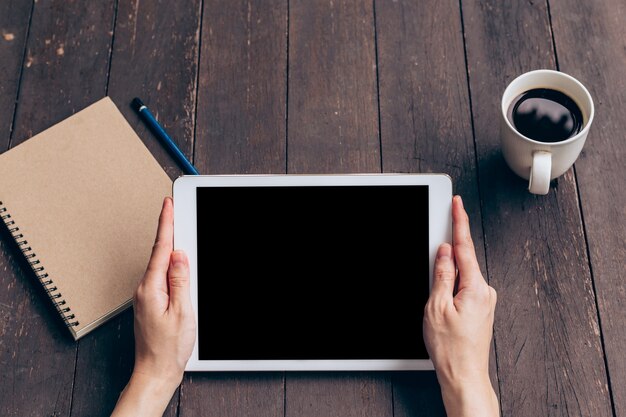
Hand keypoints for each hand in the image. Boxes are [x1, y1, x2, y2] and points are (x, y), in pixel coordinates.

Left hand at [111, 197, 195, 416]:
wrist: (155, 371)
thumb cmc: (169, 348)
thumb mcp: (182, 311)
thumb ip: (180, 280)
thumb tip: (179, 254)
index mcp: (151, 288)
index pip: (161, 249)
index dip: (166, 224)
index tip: (168, 204)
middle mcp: (144, 289)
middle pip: (159, 253)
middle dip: (169, 230)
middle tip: (176, 210)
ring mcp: (146, 296)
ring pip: (160, 265)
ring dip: (170, 248)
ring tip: (181, 232)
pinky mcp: (150, 302)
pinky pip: (161, 277)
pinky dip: (170, 266)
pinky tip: (178, 264)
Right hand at [423, 195, 498, 416]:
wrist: (464, 376)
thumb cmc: (451, 348)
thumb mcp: (436, 307)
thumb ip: (441, 274)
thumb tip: (445, 252)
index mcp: (475, 288)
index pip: (465, 247)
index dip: (459, 222)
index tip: (457, 204)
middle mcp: (485, 292)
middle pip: (462, 262)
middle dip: (446, 259)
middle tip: (433, 273)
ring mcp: (485, 301)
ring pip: (462, 277)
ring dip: (447, 280)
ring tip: (435, 304)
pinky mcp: (481, 309)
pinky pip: (464, 288)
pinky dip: (452, 289)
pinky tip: (442, 304)